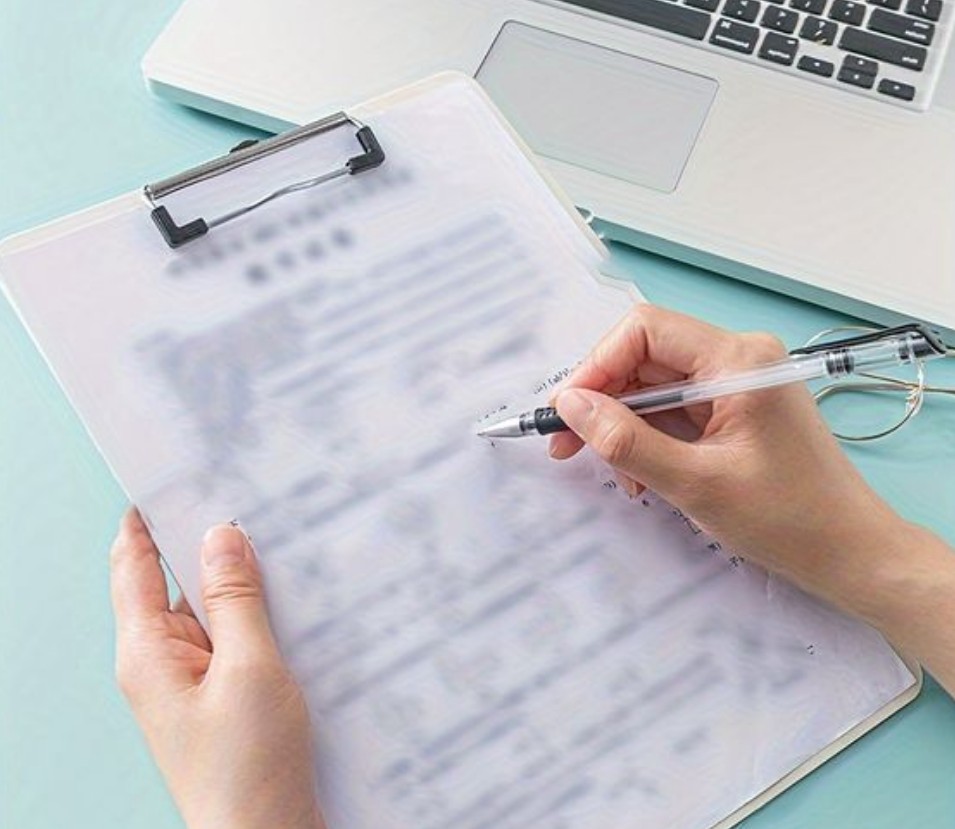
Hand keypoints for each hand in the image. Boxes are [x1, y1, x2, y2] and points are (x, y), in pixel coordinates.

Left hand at [110, 509, 324, 828]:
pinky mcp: (224, 697)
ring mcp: (194, 682)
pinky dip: (256, 616)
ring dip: (240, 582)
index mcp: (147, 654)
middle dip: (205, 542)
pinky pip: (234, 640)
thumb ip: (236, 600)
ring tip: (279, 541)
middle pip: (175, 585)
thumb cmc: (249, 767)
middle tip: (244, 496)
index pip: (133, 566)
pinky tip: (292, 599)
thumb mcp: (250, 668)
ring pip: (212, 612)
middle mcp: (163, 664)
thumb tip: (221, 536)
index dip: (146, 519)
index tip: (168, 474)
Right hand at [548, 304, 908, 610]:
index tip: (567, 411)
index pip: (645, 331)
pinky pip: (676, 408)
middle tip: (568, 445)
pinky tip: (642, 474)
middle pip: (646, 357)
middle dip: (604, 402)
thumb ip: (626, 440)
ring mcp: (739, 383)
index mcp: (739, 361)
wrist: (849, 553)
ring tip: (621, 476)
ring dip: (625, 427)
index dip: (596, 366)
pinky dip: (649, 438)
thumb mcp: (694, 483)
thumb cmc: (789, 520)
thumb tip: (571, 406)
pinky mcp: (736, 408)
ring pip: (656, 386)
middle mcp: (739, 359)